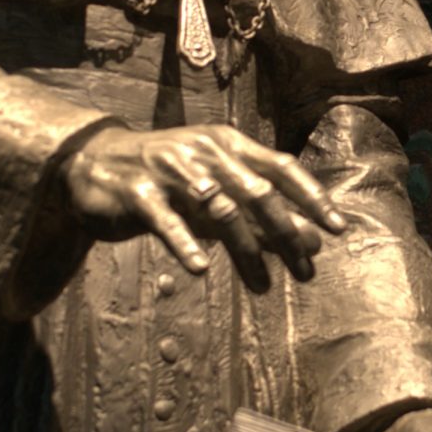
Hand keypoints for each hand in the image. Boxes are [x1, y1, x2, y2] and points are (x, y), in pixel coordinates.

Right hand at [63, 123, 344, 286]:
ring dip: (246, 250)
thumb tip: (304, 241)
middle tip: (305, 269)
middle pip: (257, 191)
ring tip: (263, 287)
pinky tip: (199, 268)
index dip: (312, 197)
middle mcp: (204, 151)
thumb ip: (253, 212)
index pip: (281, 166)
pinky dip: (184, 243)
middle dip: (286, 232)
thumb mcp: (213, 189)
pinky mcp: (137, 192)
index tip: (337, 229)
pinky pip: (166, 220)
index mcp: (228, 144)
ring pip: (218, 209)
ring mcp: (170, 169)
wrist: (93, 163)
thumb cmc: (165, 179)